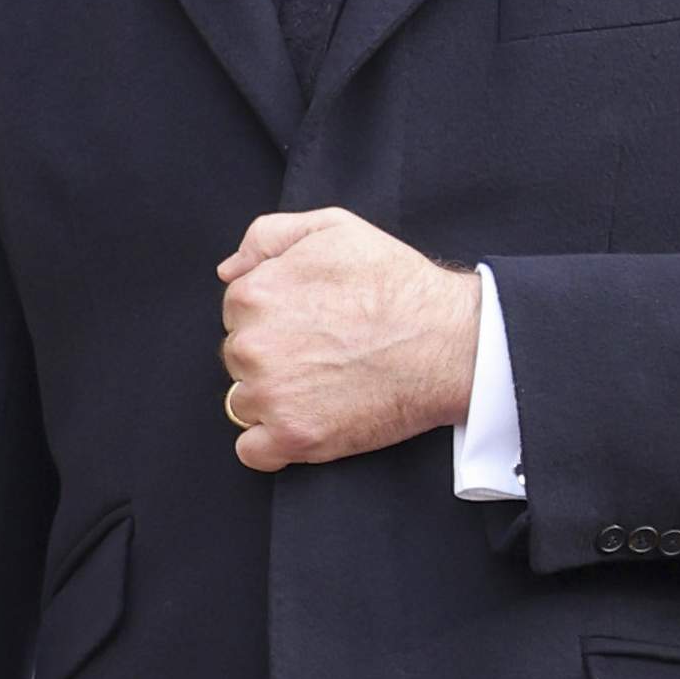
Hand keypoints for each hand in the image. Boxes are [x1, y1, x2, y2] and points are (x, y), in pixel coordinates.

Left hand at [216, 209, 481, 473]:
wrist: (450, 342)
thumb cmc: (398, 284)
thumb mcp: (334, 228)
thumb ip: (268, 236)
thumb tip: (229, 270)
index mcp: (254, 294)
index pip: (238, 312)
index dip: (276, 315)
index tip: (312, 321)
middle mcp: (252, 346)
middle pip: (239, 357)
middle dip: (274, 354)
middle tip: (325, 350)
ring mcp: (270, 396)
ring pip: (245, 401)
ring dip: (275, 397)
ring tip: (326, 382)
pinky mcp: (293, 437)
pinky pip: (253, 450)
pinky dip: (275, 442)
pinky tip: (311, 419)